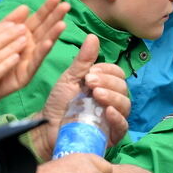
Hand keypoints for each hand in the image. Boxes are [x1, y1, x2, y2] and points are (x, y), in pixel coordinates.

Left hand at [0, 0, 69, 103]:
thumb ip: (11, 21)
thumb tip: (25, 6)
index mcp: (24, 35)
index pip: (38, 18)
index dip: (47, 7)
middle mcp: (30, 46)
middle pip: (44, 29)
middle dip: (55, 17)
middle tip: (67, 5)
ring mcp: (30, 59)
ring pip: (43, 43)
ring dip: (53, 34)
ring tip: (62, 24)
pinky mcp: (26, 73)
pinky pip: (35, 61)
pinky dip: (42, 51)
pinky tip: (49, 43)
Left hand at [31, 34, 129, 160]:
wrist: (47, 128)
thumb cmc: (59, 103)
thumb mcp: (70, 78)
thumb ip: (83, 60)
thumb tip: (93, 36)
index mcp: (104, 85)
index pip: (118, 74)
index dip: (108, 71)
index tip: (91, 72)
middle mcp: (112, 100)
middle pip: (123, 87)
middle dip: (108, 82)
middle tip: (90, 83)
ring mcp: (113, 118)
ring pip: (125, 105)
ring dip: (113, 97)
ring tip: (96, 95)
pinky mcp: (112, 136)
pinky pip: (122, 126)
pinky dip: (117, 117)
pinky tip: (108, 111)